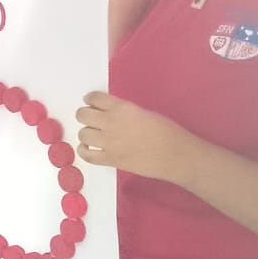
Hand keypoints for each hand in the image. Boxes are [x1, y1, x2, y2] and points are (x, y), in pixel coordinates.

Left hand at [75, 91, 197, 182]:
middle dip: (85, 115)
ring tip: (93, 136)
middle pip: (82, 115)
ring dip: (86, 133)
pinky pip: (86, 155)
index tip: (90, 102)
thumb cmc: (167, 131)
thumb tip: (112, 114)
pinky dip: (84, 151)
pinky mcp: (111, 160)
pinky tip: (89, 149)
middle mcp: (111, 123)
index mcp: (122, 108)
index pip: (94, 98)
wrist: (175, 155)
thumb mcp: (145, 113)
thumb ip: (125, 112)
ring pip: (82, 134)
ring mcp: (109, 143)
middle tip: (91, 120)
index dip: (90, 99)